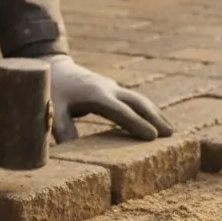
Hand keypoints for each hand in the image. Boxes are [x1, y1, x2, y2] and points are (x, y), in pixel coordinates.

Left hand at [38, 55, 172, 141]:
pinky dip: (146, 110)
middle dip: (155, 118)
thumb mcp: (52, 110)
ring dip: (155, 114)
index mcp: (96, 95)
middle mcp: (108, 89)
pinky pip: (133, 100)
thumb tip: (71, 155)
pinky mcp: (112, 89)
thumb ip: (62, 131)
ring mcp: (112, 87)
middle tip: (170, 134)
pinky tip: (153, 120)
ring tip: (169, 131)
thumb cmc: (51, 89)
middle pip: (138, 102)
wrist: (53, 66)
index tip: (153, 137)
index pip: (121, 112)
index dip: (137, 124)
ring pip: (139, 99)